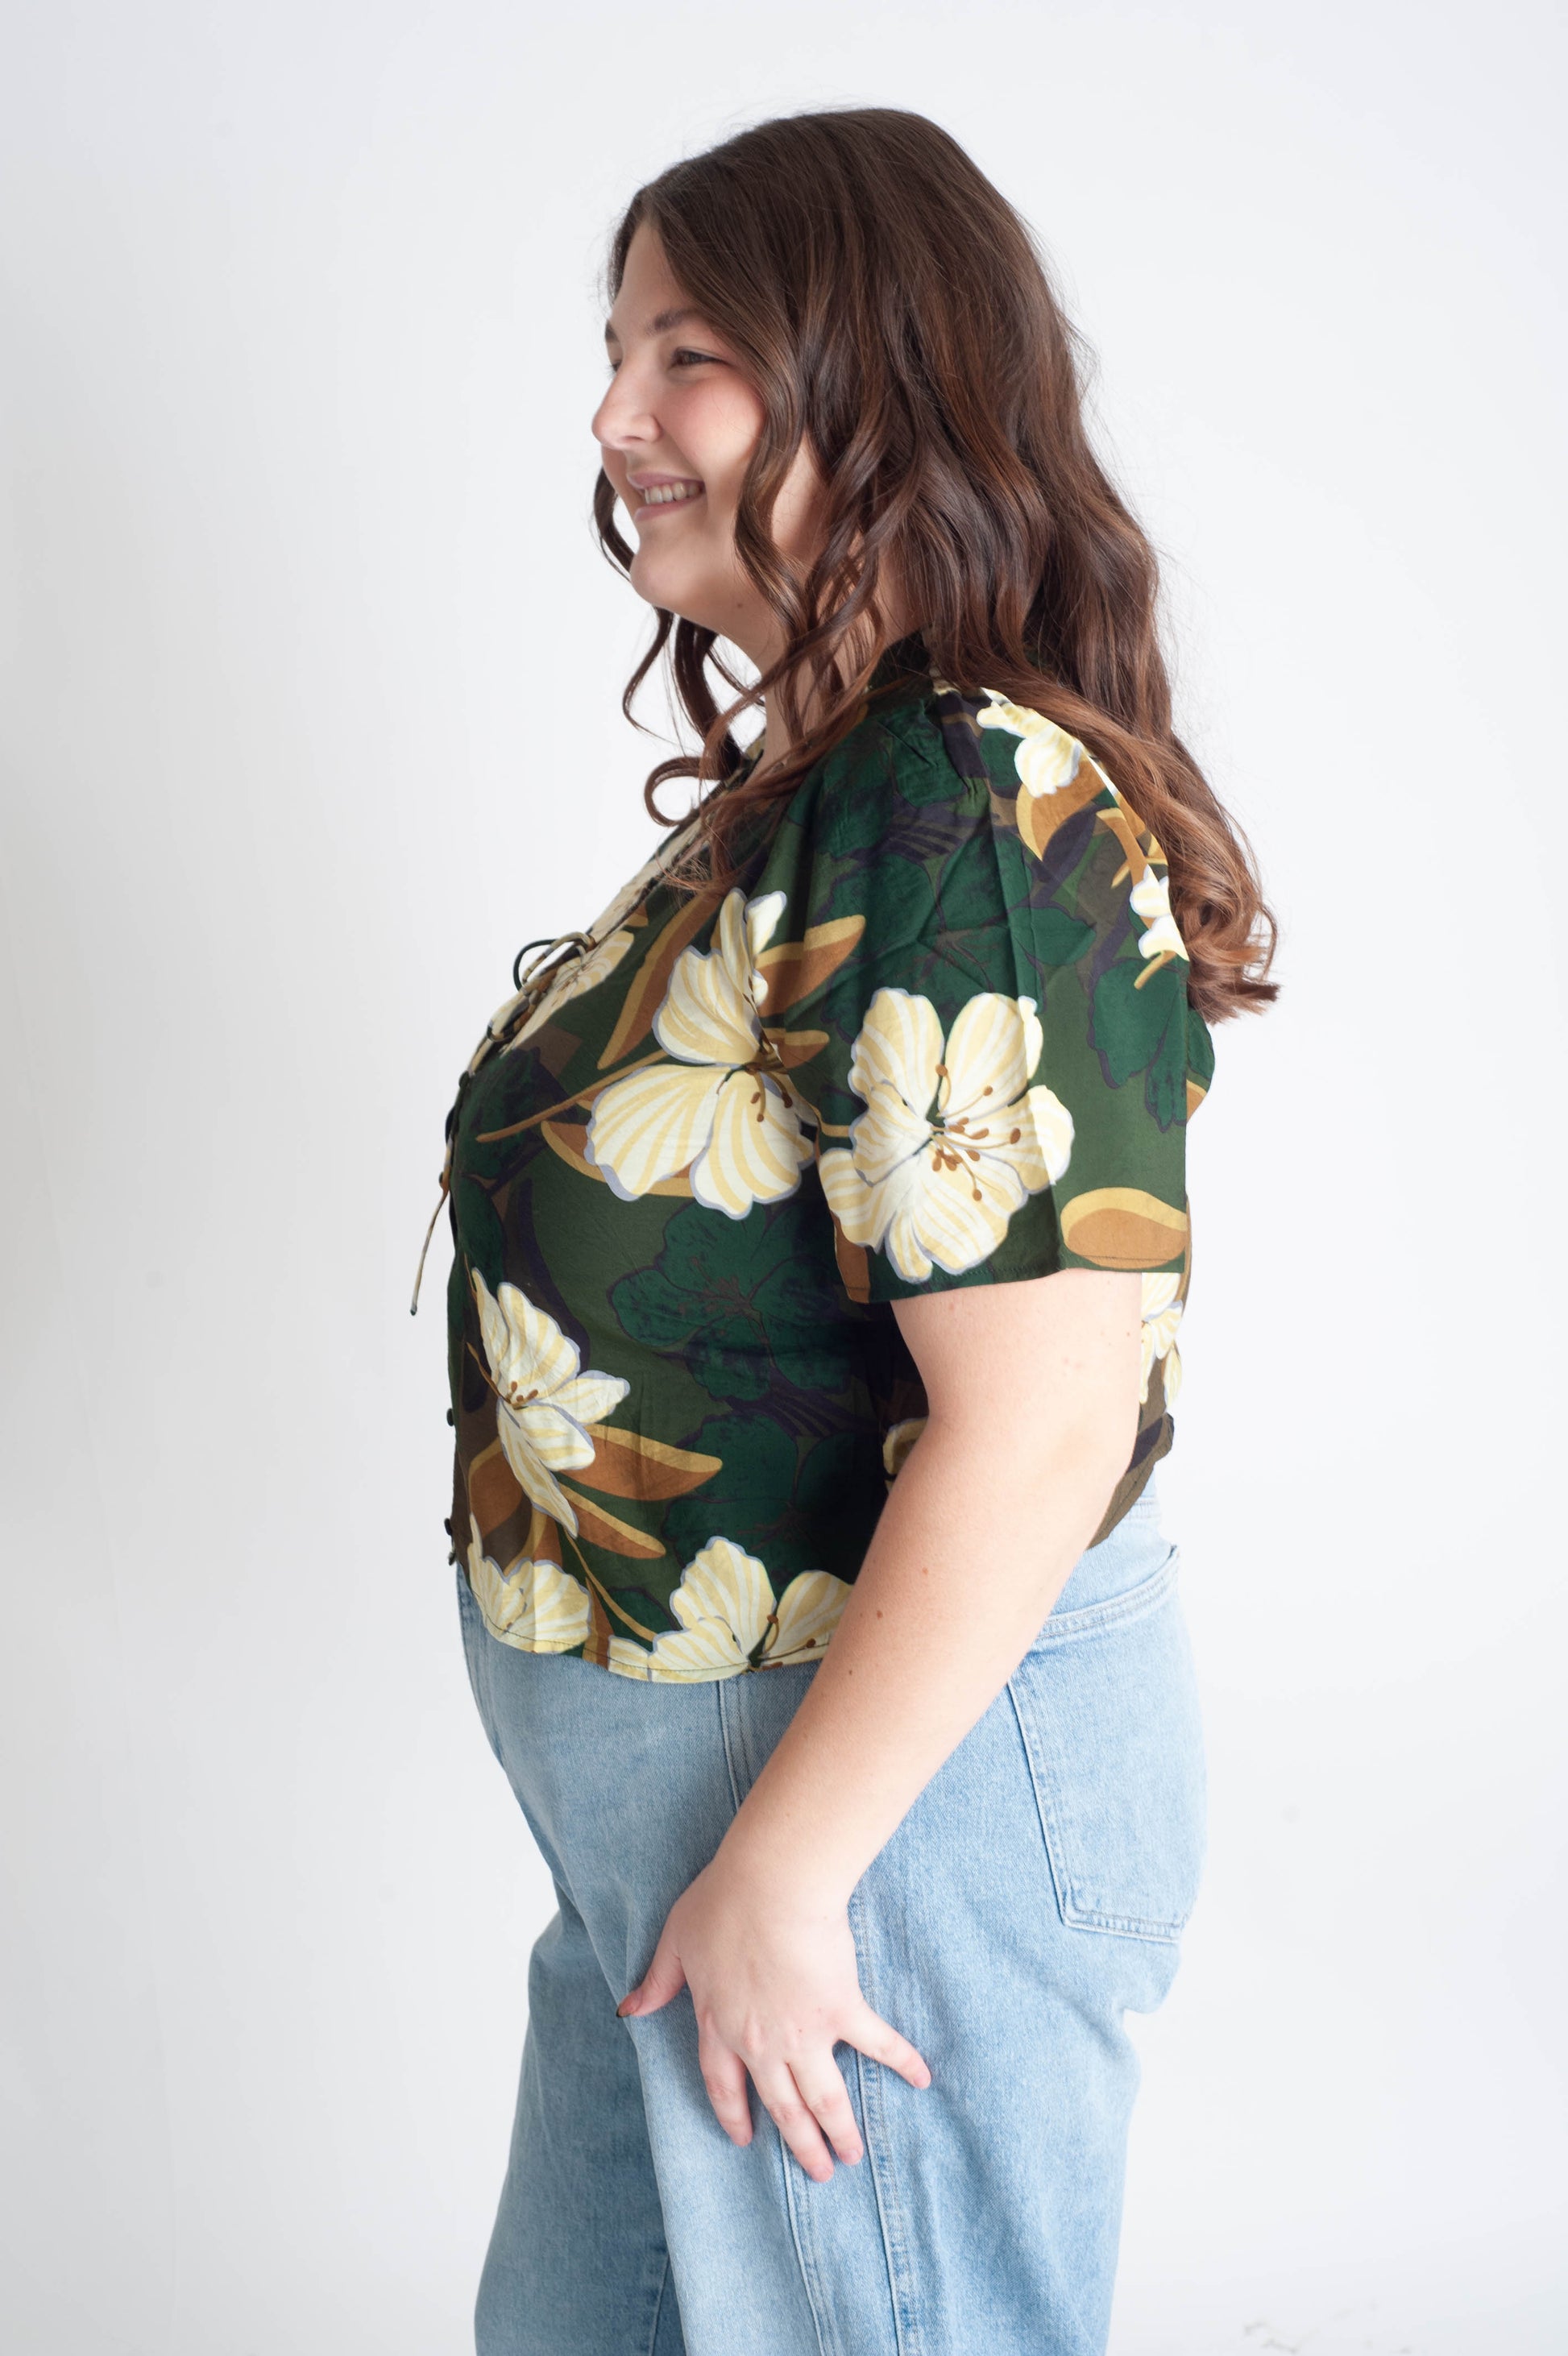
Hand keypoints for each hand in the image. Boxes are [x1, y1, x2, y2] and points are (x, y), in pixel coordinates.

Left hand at [616, 1843, 930, 2182]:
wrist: (770, 1885)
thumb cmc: (721, 1903)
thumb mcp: (676, 1941)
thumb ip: (657, 1981)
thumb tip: (628, 2011)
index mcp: (719, 2024)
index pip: (722, 2084)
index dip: (733, 2113)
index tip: (744, 2138)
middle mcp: (760, 2042)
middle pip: (780, 2105)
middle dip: (799, 2143)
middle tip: (818, 2171)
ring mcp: (804, 2031)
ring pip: (823, 2097)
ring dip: (839, 2131)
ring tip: (852, 2156)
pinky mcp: (842, 2009)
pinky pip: (876, 2044)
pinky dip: (901, 2062)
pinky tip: (922, 2079)